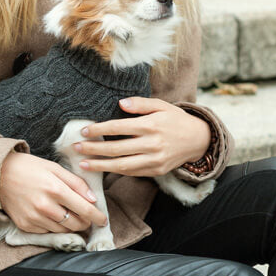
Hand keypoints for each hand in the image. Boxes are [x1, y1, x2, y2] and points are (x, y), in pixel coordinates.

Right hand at [0, 151, 108, 233]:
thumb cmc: (29, 168)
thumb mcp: (54, 168)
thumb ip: (76, 183)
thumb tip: (93, 199)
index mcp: (55, 189)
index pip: (84, 209)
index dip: (97, 216)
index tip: (103, 220)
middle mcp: (45, 207)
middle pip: (76, 223)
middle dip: (86, 222)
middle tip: (88, 218)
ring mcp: (35, 218)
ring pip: (63, 230)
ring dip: (72, 226)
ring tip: (73, 218)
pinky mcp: (26, 226)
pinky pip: (48, 232)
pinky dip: (55, 227)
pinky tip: (54, 217)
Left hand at [73, 97, 210, 176]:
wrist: (199, 140)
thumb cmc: (176, 119)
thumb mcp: (161, 105)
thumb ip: (141, 103)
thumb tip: (121, 102)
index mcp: (150, 125)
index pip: (119, 128)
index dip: (99, 130)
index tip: (84, 131)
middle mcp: (152, 144)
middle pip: (117, 149)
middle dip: (94, 150)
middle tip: (76, 148)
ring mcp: (154, 160)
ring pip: (122, 166)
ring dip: (100, 166)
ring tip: (83, 164)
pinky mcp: (156, 171)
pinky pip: (132, 172)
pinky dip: (116, 171)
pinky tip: (102, 168)